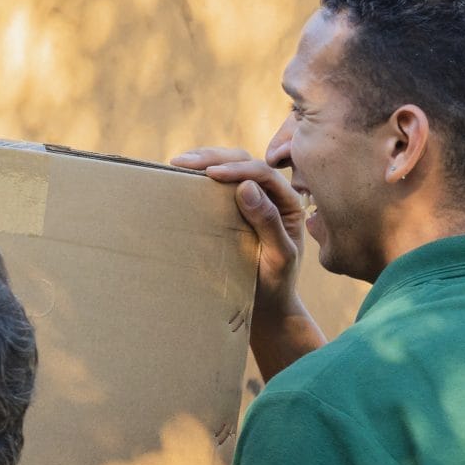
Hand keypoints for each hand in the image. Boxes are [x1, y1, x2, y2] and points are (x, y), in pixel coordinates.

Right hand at [172, 147, 307, 317]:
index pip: (262, 174)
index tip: (209, 173)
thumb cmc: (276, 285)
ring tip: (177, 165)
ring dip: (204, 162)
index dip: (236, 169)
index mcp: (287, 202)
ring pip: (230, 168)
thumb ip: (268, 222)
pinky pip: (219, 186)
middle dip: (213, 157)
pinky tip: (182, 178)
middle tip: (181, 162)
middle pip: (244, 162)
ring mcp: (252, 201)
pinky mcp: (234, 210)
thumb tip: (246, 187)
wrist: (269, 306)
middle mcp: (271, 196)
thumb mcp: (279, 257)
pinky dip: (200, 178)